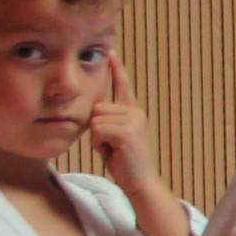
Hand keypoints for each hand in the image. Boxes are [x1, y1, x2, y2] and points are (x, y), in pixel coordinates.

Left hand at [89, 51, 158, 194]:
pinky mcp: (126, 131)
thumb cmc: (126, 164)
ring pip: (95, 119)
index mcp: (134, 112)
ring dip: (97, 138)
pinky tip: (114, 153)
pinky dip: (99, 145)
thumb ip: (108, 121)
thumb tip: (94, 112)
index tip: (110, 51)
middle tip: (112, 146)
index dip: (116, 68)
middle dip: (97, 128)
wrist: (142, 184)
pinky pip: (97, 130)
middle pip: (97, 107)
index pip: (123, 85)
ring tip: (113, 150)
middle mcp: (135, 112)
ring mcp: (133, 120)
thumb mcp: (115, 137)